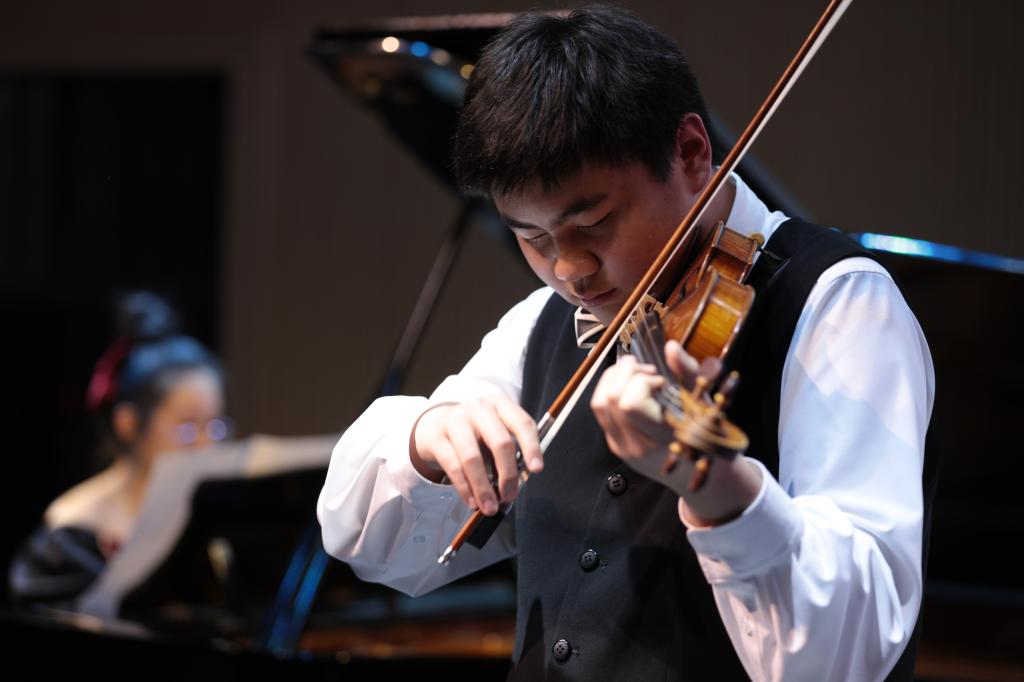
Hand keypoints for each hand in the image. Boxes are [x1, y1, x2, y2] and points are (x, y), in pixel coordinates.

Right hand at [410, 395, 542, 514]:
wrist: (436, 424)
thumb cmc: (475, 433)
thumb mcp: (495, 433)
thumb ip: (508, 454)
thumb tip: (516, 486)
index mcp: (500, 405)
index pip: (522, 423)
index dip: (531, 447)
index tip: (536, 470)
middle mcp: (478, 409)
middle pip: (499, 442)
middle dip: (508, 474)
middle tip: (510, 496)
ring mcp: (454, 421)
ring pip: (472, 457)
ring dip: (484, 487)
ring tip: (490, 507)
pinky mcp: (436, 437)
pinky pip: (452, 466)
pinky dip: (465, 488)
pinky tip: (472, 501)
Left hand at [592, 340, 761, 522]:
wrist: (701, 477)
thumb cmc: (708, 439)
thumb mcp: (706, 403)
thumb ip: (688, 372)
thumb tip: (671, 347)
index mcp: (661, 437)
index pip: (629, 404)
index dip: (640, 382)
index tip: (660, 380)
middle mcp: (636, 445)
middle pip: (608, 400)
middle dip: (624, 373)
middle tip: (646, 369)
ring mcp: (622, 447)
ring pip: (599, 404)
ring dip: (614, 380)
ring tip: (637, 373)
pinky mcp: (615, 444)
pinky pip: (602, 412)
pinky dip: (612, 391)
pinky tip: (631, 386)